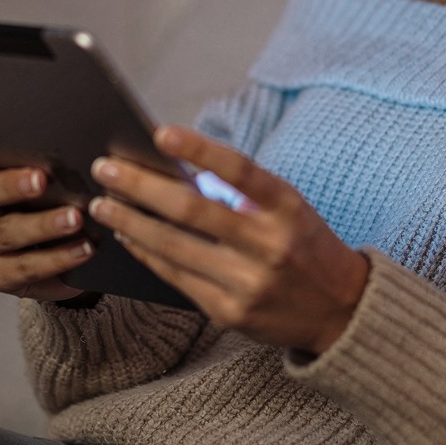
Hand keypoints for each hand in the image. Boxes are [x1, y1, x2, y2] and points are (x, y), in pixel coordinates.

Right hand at [0, 133, 91, 302]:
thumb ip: (36, 155)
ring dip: (42, 225)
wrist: (53, 248)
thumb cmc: (44, 195)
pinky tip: (82, 249)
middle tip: (40, 180)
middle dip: (9, 185)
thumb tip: (67, 137)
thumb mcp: (35, 170)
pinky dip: (56, 258)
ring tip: (74, 219)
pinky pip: (23, 267)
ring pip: (3, 233)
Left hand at [88, 126, 369, 353]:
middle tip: (105, 169)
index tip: (159, 132)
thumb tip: (175, 172)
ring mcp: (248, 283)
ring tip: (103, 204)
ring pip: (174, 247)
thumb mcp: (289, 210)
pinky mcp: (230, 312)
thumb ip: (243, 194)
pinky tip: (128, 237)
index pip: (240, 170)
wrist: (342, 312)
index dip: (199, 148)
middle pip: (192, 211)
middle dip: (140, 188)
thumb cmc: (306, 247)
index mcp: (288, 208)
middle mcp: (270, 245)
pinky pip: (176, 277)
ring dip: (130, 222)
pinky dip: (147, 253)